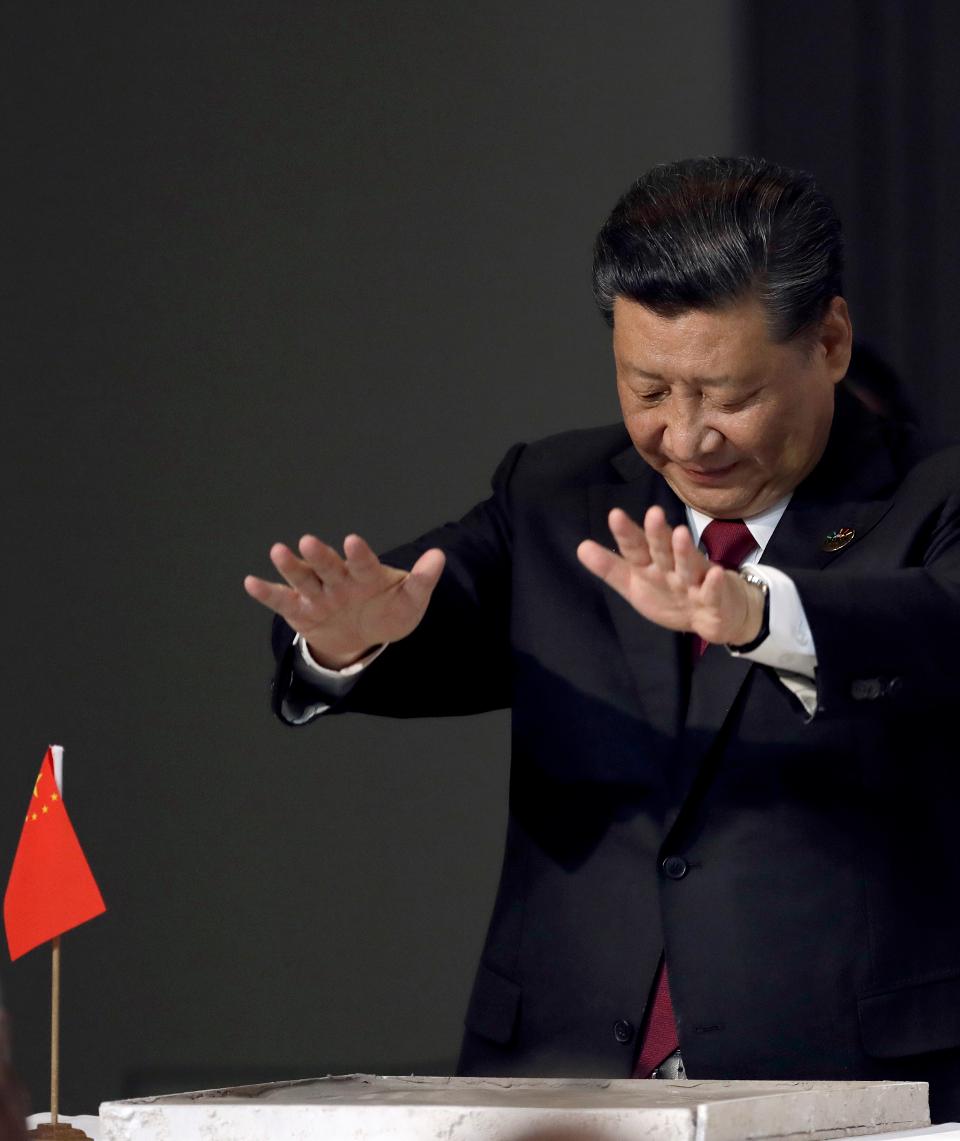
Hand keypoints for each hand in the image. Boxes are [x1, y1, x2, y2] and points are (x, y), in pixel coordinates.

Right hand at [244, 534, 445, 667]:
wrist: (364, 636)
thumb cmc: (388, 610)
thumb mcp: (410, 601)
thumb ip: (422, 580)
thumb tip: (440, 556)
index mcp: (365, 574)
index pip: (363, 562)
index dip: (358, 553)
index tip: (353, 541)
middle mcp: (338, 579)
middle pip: (328, 566)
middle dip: (319, 555)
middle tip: (308, 541)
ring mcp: (318, 593)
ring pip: (303, 578)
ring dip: (290, 566)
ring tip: (278, 551)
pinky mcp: (300, 610)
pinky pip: (282, 601)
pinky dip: (267, 593)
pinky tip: (251, 582)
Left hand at [576, 506, 763, 646]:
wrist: (717, 612)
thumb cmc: (671, 592)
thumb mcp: (636, 584)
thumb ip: (610, 568)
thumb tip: (580, 547)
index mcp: (651, 564)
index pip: (636, 547)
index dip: (626, 534)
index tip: (615, 515)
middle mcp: (673, 567)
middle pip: (663, 549)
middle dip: (657, 533)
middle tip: (653, 513)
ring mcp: (695, 581)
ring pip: (689, 565)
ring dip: (685, 550)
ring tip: (680, 533)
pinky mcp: (715, 599)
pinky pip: (714, 592)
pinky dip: (715, 584)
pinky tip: (716, 574)